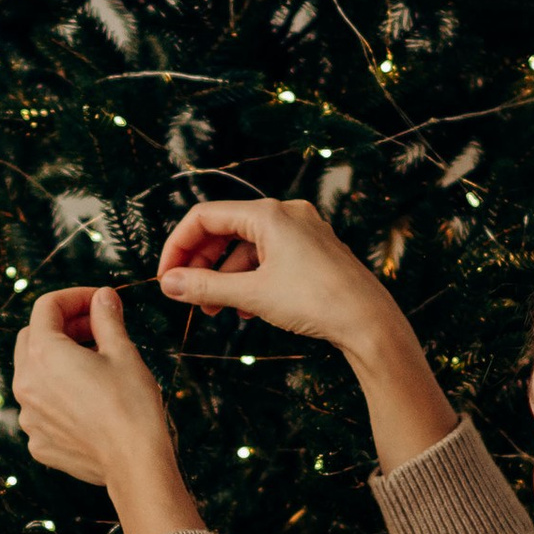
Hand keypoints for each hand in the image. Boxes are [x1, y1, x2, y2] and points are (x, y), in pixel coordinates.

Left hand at [13, 287, 201, 533]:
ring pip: (34, 375)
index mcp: (42, 355)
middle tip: (97, 329)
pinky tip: (89, 401)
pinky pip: (41, 409)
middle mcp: (25, 385)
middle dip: (64, 327)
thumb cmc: (133, 405)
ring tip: (97, 365)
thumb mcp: (123, 351)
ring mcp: (28, 417)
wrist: (135, 465)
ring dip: (59, 362)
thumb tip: (103, 298)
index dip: (75, 297)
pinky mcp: (38, 443)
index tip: (100, 302)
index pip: (46, 307)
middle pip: (33, 338)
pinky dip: (60, 396)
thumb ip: (106, 318)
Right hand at [158, 197, 403, 350]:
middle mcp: (285, 214)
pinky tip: (245, 309)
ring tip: (214, 310)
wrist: (367, 320)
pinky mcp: (312, 251)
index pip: (205, 217)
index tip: (166, 279)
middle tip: (186, 295)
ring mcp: (302, 231)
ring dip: (223, 277)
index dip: (178, 247)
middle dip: (200, 264)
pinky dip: (249, 279)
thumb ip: (205, 287)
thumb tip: (168, 284)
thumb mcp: (252, 294)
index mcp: (268, 214)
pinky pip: (268, 258)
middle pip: (224, 229)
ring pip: (246, 247)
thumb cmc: (315, 300)